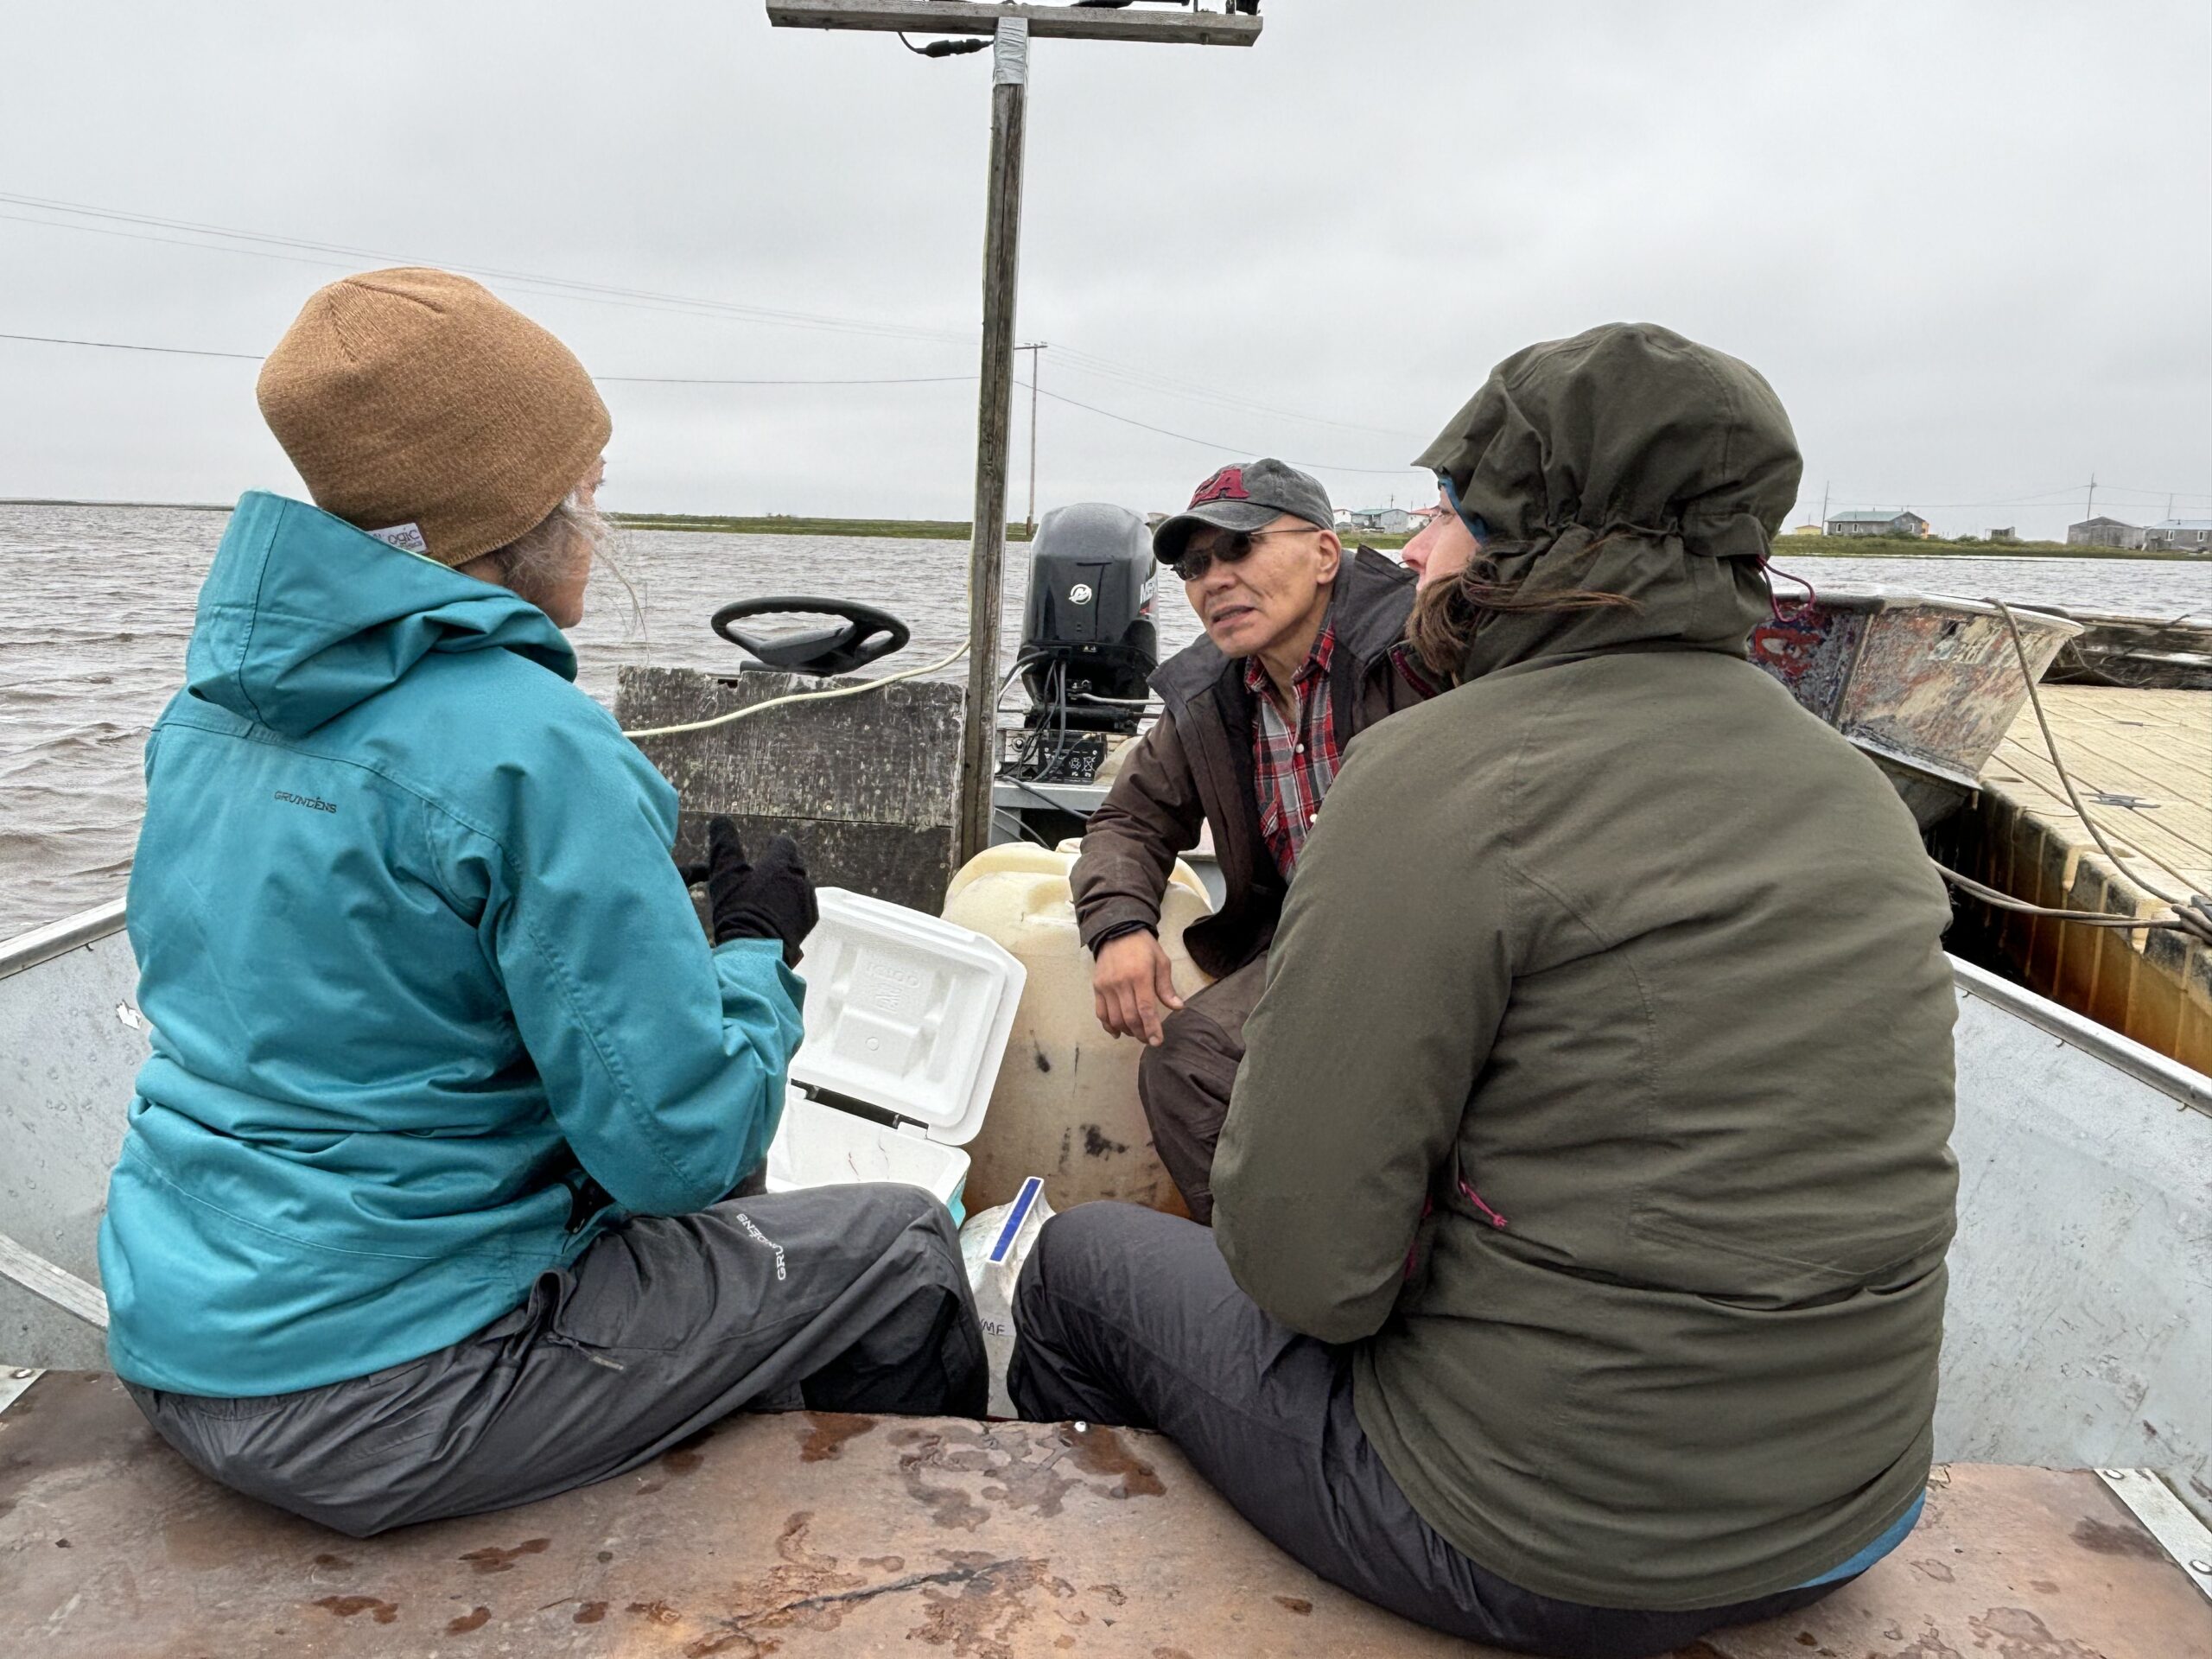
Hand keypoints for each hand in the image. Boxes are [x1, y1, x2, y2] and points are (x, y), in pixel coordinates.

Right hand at [704, 817, 818, 965]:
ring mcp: (808, 900)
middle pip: (793, 864)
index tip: (764, 849)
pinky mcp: (810, 921)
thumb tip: (720, 819)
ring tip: (767, 897)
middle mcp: (801, 877)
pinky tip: (775, 915)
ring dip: (786, 886)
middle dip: (780, 866)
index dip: (772, 845)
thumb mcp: (725, 874)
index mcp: (783, 863)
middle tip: (762, 875)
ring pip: (798, 885)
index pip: (783, 843)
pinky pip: (802, 905)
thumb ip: (724, 843)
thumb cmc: (738, 909)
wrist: (757, 950)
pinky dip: (791, 906)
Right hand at [1092, 929, 1182, 1045]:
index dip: (1152, 1028)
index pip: (1146, 1009)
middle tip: (1149, 1040)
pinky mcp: (1097, 987)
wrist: (1117, 931)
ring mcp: (1107, 986)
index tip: (1157, 1042)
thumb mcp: (1161, 961)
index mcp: (1140, 976)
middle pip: (1130, 1017)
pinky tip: (1118, 1032)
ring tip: (1137, 1034)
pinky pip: (1101, 1013)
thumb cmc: (1144, 947)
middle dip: (1141, 1033)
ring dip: (1127, 1031)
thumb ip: (1167, 986)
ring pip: (1115, 1018)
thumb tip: (1178, 1007)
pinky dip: (1108, 1026)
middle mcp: (1121, 983)